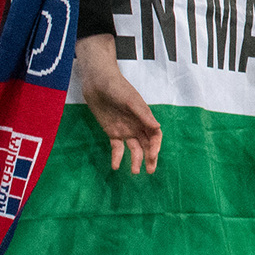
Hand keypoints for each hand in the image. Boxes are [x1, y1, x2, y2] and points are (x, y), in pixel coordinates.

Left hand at [74, 35, 161, 173]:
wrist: (97, 82)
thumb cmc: (117, 87)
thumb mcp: (130, 100)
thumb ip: (143, 114)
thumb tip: (157, 128)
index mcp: (145, 118)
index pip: (155, 136)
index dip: (155, 147)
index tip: (152, 156)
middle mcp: (137, 125)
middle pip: (146, 145)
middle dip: (149, 158)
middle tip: (150, 171)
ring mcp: (125, 130)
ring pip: (133, 149)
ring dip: (135, 160)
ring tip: (133, 171)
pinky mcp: (112, 132)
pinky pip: (116, 148)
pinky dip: (117, 157)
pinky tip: (115, 166)